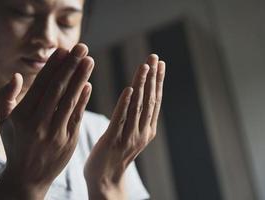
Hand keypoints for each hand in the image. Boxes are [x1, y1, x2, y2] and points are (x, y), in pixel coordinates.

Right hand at [0, 44, 93, 198]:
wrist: (27, 178)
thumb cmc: (15, 145)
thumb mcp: (3, 121)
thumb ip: (6, 96)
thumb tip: (17, 75)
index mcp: (22, 116)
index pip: (41, 85)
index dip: (54, 66)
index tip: (64, 50)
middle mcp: (38, 124)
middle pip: (58, 89)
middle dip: (71, 66)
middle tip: (82, 47)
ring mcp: (55, 134)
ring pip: (69, 101)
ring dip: (81, 78)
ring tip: (89, 60)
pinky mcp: (68, 142)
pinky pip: (77, 117)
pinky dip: (83, 100)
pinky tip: (88, 85)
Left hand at [84, 54, 165, 199]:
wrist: (105, 182)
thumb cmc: (113, 156)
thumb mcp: (129, 136)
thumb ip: (133, 117)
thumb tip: (136, 96)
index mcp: (146, 130)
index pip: (154, 101)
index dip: (157, 81)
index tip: (159, 63)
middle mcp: (141, 133)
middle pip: (149, 100)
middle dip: (152, 77)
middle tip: (154, 57)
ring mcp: (128, 138)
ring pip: (137, 107)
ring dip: (142, 85)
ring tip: (145, 66)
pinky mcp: (113, 142)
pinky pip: (120, 120)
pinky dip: (126, 104)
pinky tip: (129, 89)